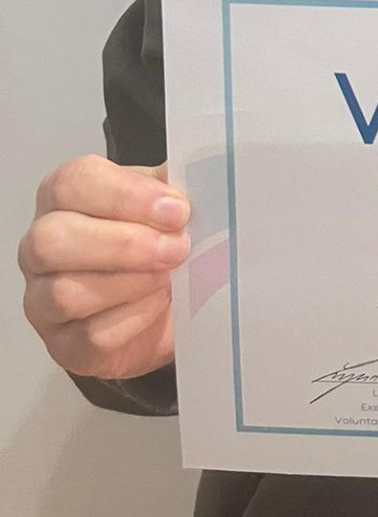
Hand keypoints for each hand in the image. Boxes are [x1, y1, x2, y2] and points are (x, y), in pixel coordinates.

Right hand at [19, 154, 189, 380]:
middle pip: (53, 241)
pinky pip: (91, 336)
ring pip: (66, 293)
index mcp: (64, 196)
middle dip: (126, 244)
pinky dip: (135, 318)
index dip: (125, 196)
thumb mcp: (164, 202)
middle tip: (177, 247)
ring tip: (171, 274)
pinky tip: (160, 302)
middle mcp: (41, 246)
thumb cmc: (155, 241)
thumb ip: (172, 186)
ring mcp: (43, 300)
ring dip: (132, 283)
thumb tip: (197, 172)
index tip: (176, 209)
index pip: (73, 184)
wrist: (164, 304)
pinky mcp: (63, 345)